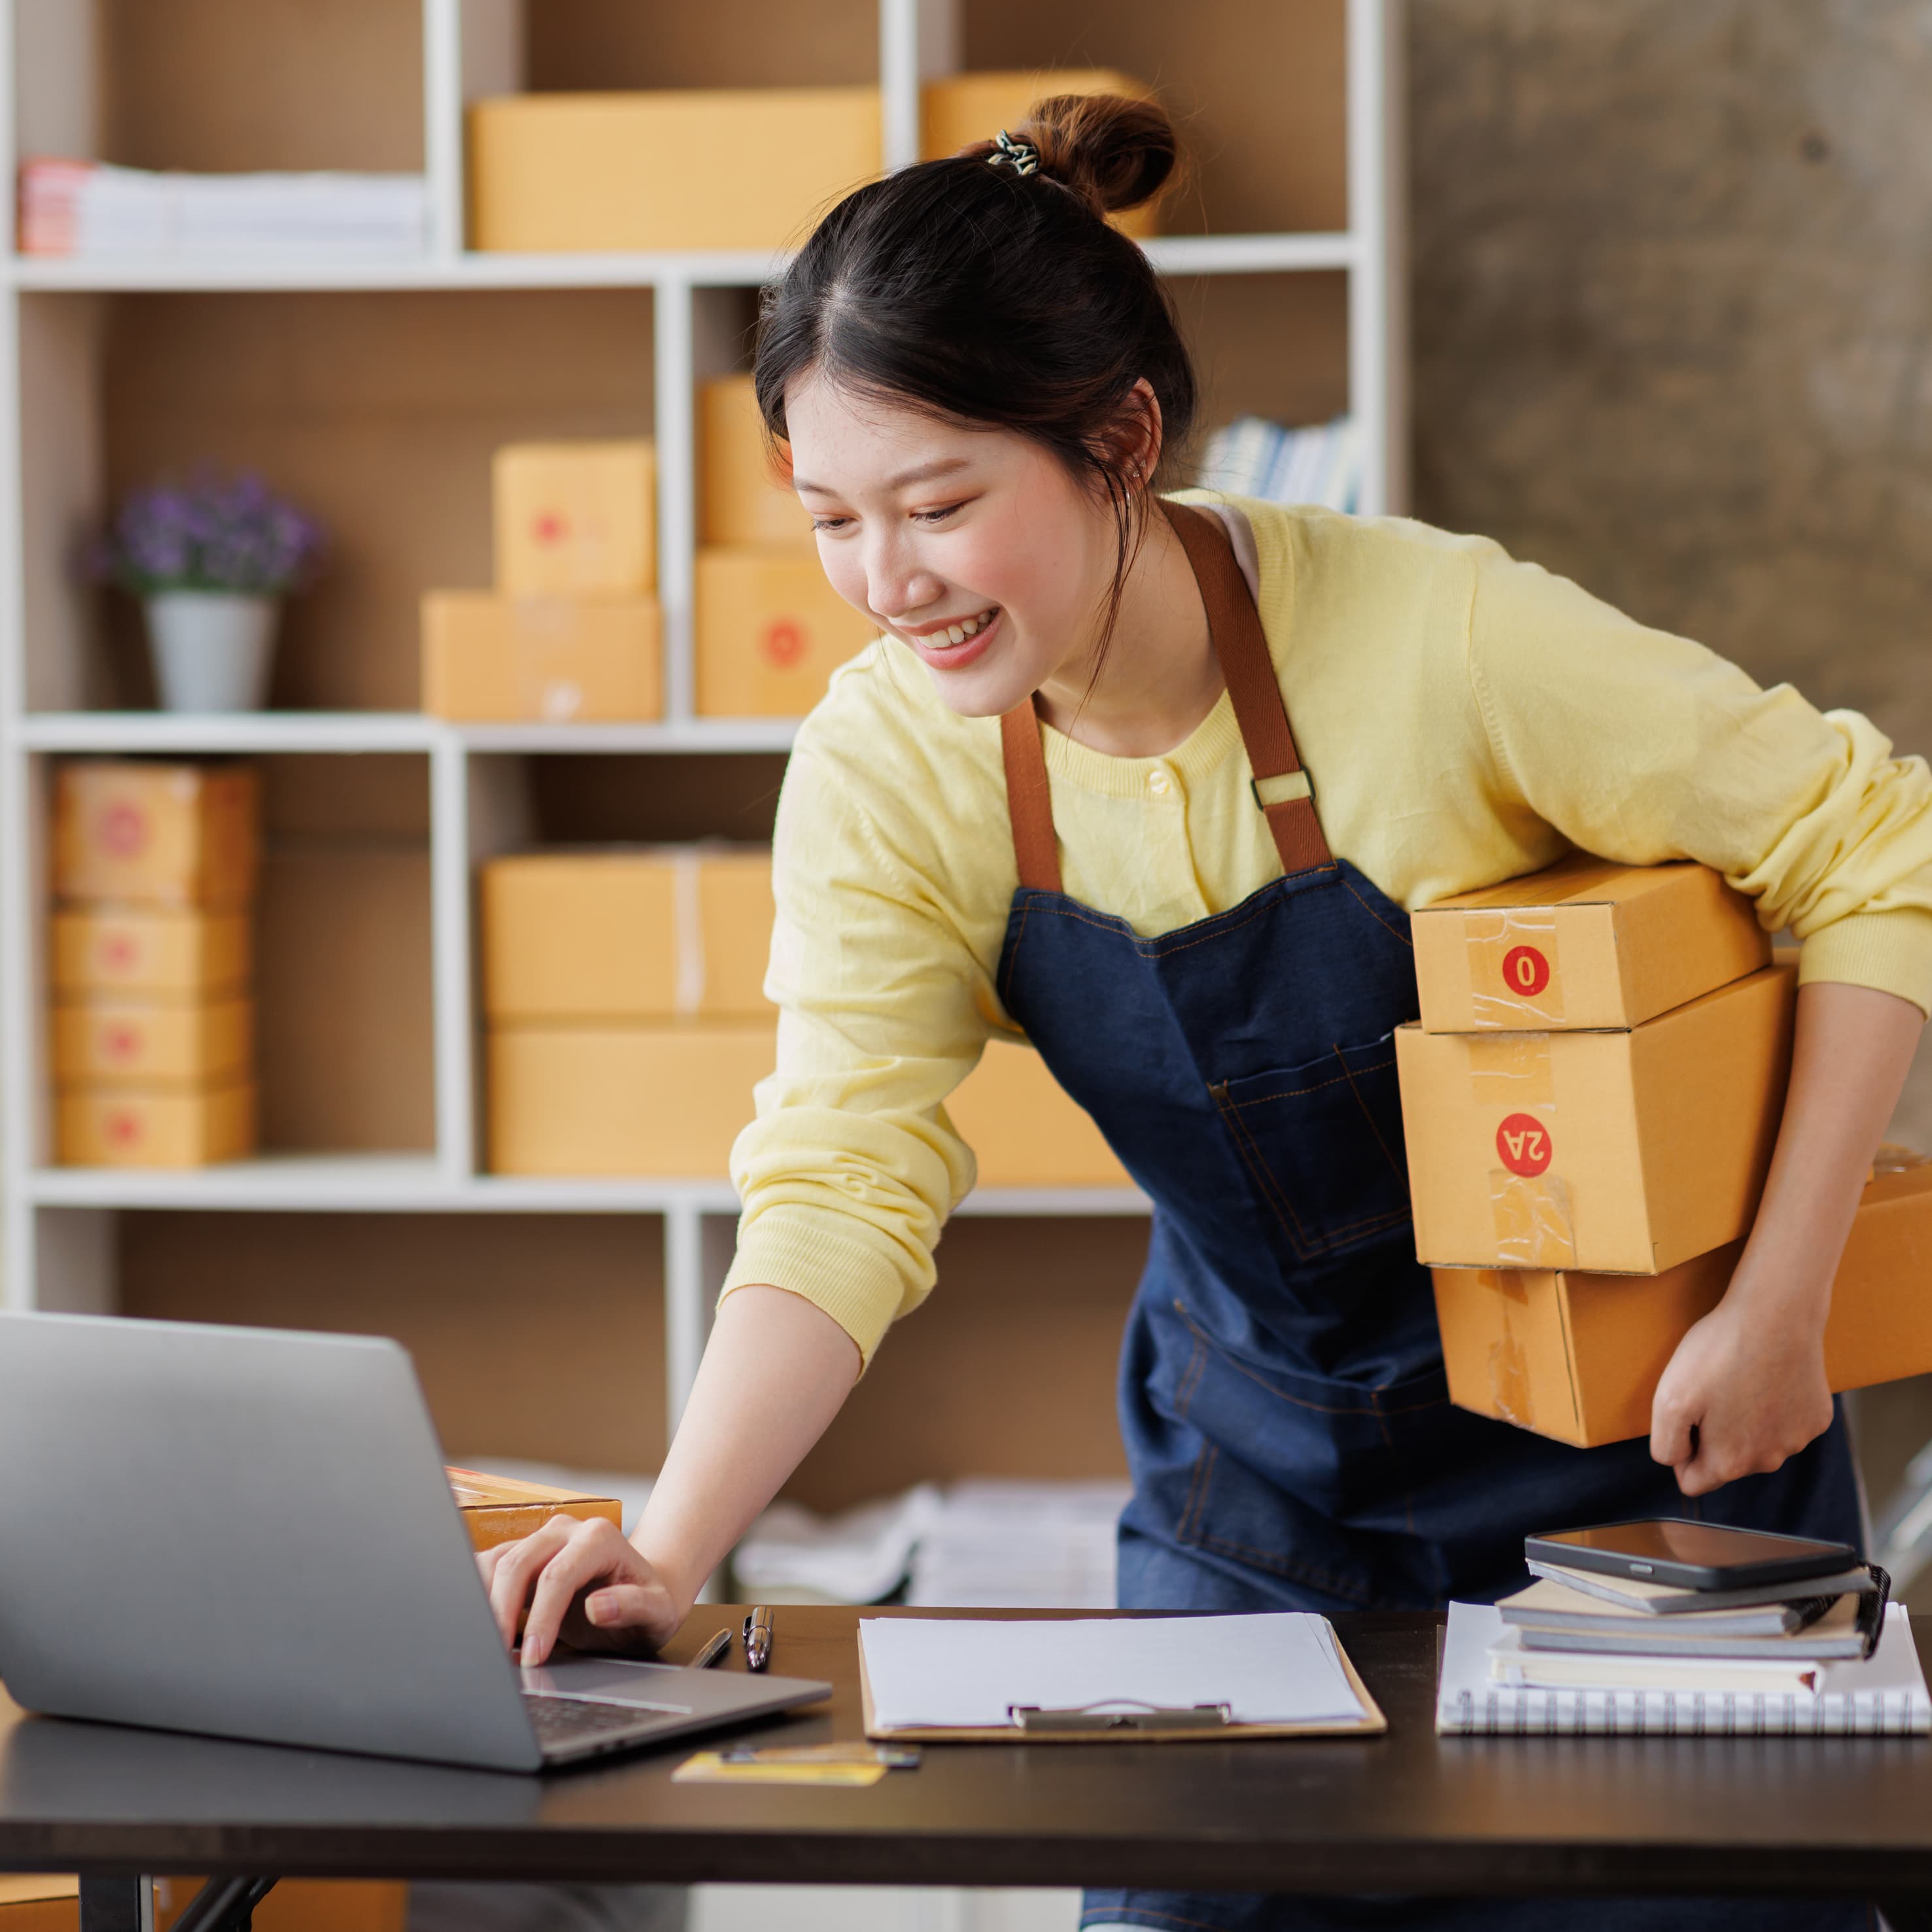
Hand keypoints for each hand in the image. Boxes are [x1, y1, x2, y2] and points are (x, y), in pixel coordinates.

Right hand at [477, 1516, 688, 1664]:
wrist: (643, 1592)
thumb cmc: (650, 1603)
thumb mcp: (657, 1611)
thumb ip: (633, 1606)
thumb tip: (598, 1607)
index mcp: (599, 1538)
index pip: (558, 1576)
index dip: (541, 1618)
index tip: (533, 1658)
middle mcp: (566, 1531)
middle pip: (518, 1564)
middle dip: (502, 1614)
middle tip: (498, 1658)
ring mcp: (541, 1540)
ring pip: (497, 1562)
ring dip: (484, 1602)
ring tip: (484, 1645)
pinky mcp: (524, 1555)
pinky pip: (489, 1565)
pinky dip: (478, 1592)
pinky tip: (479, 1624)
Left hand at [1650, 1289, 1833, 1497]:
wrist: (1776, 1315)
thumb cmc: (1718, 1354)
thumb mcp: (1669, 1400)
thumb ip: (1667, 1445)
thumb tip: (1678, 1463)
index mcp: (1731, 1463)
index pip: (1693, 1481)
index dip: (1680, 1450)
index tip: (1683, 1416)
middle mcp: (1769, 1461)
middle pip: (1726, 1462)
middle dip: (1713, 1435)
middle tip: (1710, 1390)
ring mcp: (1798, 1440)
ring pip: (1758, 1443)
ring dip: (1744, 1420)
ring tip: (1738, 1379)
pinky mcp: (1817, 1417)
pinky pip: (1784, 1422)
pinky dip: (1773, 1406)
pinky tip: (1766, 1376)